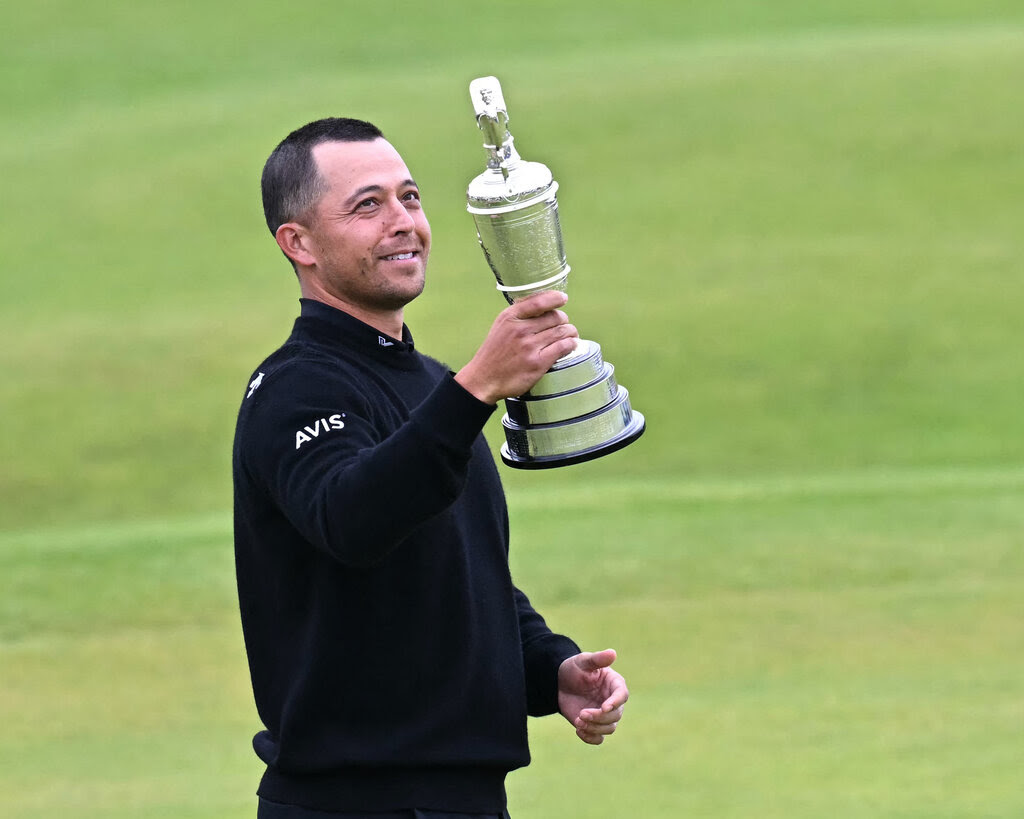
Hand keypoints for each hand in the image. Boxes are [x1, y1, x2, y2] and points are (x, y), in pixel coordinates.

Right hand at [455, 290, 578, 404]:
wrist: (483, 380)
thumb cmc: (495, 353)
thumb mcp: (501, 326)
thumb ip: (519, 315)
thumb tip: (544, 305)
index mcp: (510, 317)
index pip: (538, 302)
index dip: (555, 298)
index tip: (563, 298)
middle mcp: (520, 330)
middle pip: (555, 317)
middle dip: (563, 320)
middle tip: (564, 326)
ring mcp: (529, 346)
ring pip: (562, 331)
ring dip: (571, 332)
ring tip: (571, 335)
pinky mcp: (538, 363)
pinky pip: (563, 347)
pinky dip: (571, 344)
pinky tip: (571, 345)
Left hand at [557, 649, 628, 744]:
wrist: (559, 683)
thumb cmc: (574, 669)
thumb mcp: (583, 661)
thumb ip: (597, 659)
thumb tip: (612, 653)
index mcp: (614, 684)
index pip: (622, 696)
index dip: (615, 703)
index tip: (603, 707)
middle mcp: (613, 701)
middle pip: (616, 715)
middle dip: (599, 717)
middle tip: (581, 714)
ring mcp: (604, 715)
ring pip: (609, 728)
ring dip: (594, 728)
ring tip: (578, 721)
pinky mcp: (595, 725)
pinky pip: (599, 738)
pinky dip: (590, 738)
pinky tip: (578, 730)